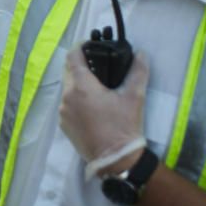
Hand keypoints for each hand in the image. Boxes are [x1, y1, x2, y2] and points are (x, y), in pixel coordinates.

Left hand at [59, 47, 148, 178]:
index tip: (89, 44)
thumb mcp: (135, 97)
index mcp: (81, 86)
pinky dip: (76, 99)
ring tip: (97, 84)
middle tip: (97, 64)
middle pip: (68, 71)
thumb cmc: (124, 126)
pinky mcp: (64, 124)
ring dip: (78, 83)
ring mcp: (63, 112)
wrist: (116, 160)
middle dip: (80, 65)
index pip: (72, 57)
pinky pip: (67, 104)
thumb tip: (142, 54)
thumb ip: (138, 72)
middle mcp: (67, 96)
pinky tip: (92, 104)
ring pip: (67, 88)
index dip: (80, 47)